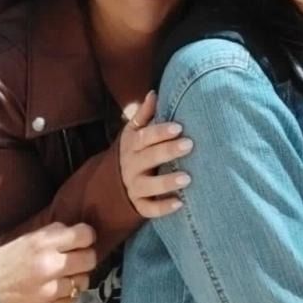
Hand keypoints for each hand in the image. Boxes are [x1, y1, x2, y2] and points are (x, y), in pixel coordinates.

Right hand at [0, 222, 96, 302]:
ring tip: (65, 277)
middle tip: (78, 259)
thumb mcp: (24, 238)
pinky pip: (72, 301)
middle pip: (90, 259)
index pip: (84, 235)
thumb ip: (51, 234)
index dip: (87, 236)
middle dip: (86, 257)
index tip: (84, 239)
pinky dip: (67, 296)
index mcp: (44, 244)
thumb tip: (73, 232)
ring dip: (76, 278)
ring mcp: (50, 291)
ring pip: (83, 282)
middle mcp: (51, 266)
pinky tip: (57, 291)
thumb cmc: (1, 261)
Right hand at [119, 90, 193, 218]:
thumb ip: (144, 114)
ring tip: (187, 178)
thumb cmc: (133, 150)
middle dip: (168, 151)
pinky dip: (162, 208)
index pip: (145, 136)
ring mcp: (133, 186)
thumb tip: (153, 93)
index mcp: (131, 145)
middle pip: (148, 158)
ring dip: (167, 182)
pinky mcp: (138, 204)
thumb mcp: (133, 132)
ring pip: (148, 185)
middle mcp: (131, 166)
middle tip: (190, 144)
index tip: (179, 127)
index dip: (161, 132)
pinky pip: (148, 209)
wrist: (112, 181)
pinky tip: (179, 204)